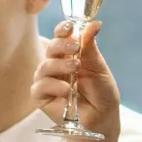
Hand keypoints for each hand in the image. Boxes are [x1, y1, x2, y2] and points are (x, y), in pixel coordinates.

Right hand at [32, 18, 121, 140]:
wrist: (102, 118)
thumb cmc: (101, 93)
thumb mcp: (98, 68)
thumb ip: (91, 47)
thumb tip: (94, 23)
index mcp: (69, 54)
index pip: (60, 36)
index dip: (62, 29)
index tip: (70, 26)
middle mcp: (56, 65)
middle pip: (50, 48)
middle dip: (61, 45)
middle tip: (76, 47)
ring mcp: (47, 81)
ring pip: (43, 67)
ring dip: (59, 65)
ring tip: (75, 69)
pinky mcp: (42, 97)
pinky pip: (39, 87)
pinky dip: (53, 86)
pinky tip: (66, 90)